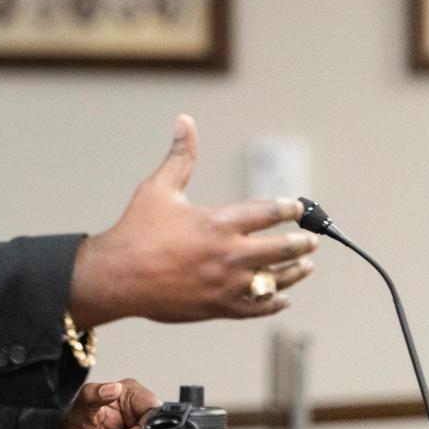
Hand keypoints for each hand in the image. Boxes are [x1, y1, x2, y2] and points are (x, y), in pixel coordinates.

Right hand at [69, 114, 317, 327]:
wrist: (117, 277)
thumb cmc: (136, 231)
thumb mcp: (158, 188)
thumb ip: (180, 156)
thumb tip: (185, 121)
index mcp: (219, 222)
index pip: (269, 212)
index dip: (289, 208)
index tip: (297, 207)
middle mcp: (229, 254)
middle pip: (283, 248)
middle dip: (302, 243)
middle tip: (312, 239)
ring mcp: (226, 283)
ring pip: (276, 280)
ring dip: (295, 271)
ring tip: (306, 266)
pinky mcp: (219, 307)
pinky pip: (257, 307)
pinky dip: (274, 302)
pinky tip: (282, 297)